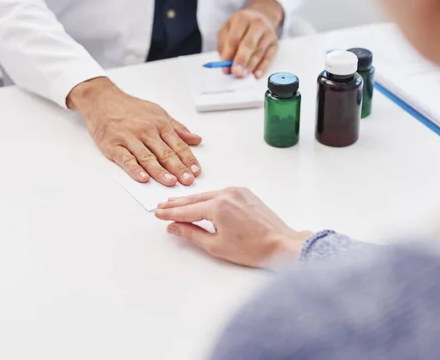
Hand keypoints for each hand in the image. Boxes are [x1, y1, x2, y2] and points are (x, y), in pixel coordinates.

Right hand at [67, 77, 201, 185]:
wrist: (102, 99)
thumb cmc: (131, 108)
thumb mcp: (158, 112)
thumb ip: (177, 128)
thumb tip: (196, 139)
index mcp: (159, 124)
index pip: (178, 145)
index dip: (188, 159)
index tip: (196, 171)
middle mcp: (146, 131)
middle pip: (165, 153)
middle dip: (178, 168)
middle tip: (188, 180)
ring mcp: (129, 138)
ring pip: (147, 157)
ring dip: (160, 171)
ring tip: (171, 182)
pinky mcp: (113, 145)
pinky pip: (126, 159)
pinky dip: (135, 169)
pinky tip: (143, 178)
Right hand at [155, 187, 311, 267]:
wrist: (281, 244)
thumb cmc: (253, 249)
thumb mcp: (216, 245)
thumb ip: (191, 234)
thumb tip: (174, 227)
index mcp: (218, 206)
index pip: (187, 210)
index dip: (170, 213)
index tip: (158, 214)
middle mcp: (227, 194)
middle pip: (195, 199)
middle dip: (177, 204)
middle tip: (162, 206)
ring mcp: (237, 191)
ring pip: (207, 195)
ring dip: (192, 200)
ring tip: (176, 204)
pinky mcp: (245, 193)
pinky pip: (220, 193)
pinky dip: (208, 198)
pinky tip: (200, 201)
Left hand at [217, 0, 283, 79]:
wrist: (261, 17)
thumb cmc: (241, 27)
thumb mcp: (227, 29)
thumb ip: (224, 45)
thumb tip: (225, 63)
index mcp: (242, 18)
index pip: (234, 39)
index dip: (229, 54)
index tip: (225, 67)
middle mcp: (257, 24)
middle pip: (248, 44)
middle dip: (241, 60)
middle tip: (236, 72)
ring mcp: (268, 33)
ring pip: (259, 52)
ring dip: (250, 66)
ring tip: (243, 75)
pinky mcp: (275, 43)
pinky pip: (269, 57)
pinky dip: (263, 67)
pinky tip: (257, 74)